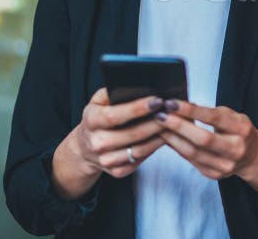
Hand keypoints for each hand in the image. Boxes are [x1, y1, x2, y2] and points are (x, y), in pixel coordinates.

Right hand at [51, 88, 166, 199]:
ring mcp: (106, 160)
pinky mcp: (117, 171)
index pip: (115, 115)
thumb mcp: (98, 101)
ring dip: (159, 136)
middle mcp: (97, 143)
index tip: (157, 100)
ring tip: (172, 123)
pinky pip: (140, 160)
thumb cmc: (98, 118)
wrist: (85, 147)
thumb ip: (112, 91)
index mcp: (91, 121)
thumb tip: (135, 85)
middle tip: (172, 112)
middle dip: (155, 122)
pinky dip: (154, 148)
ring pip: (139, 149)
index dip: (138, 108)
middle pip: (132, 134)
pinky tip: (163, 137)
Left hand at [154, 101, 257, 179]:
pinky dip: (177, 148)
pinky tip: (167, 138)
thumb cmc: (237, 129)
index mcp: (242, 129)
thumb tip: (180, 107)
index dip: (191, 110)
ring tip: (159, 126)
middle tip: (160, 115)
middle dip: (178, 126)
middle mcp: (236, 149)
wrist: (251, 156)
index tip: (171, 103)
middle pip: (202, 139)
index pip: (214, 118)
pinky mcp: (214, 174)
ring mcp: (225, 165)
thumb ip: (209, 112)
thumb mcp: (231, 115)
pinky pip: (191, 160)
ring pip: (193, 152)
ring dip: (173, 138)